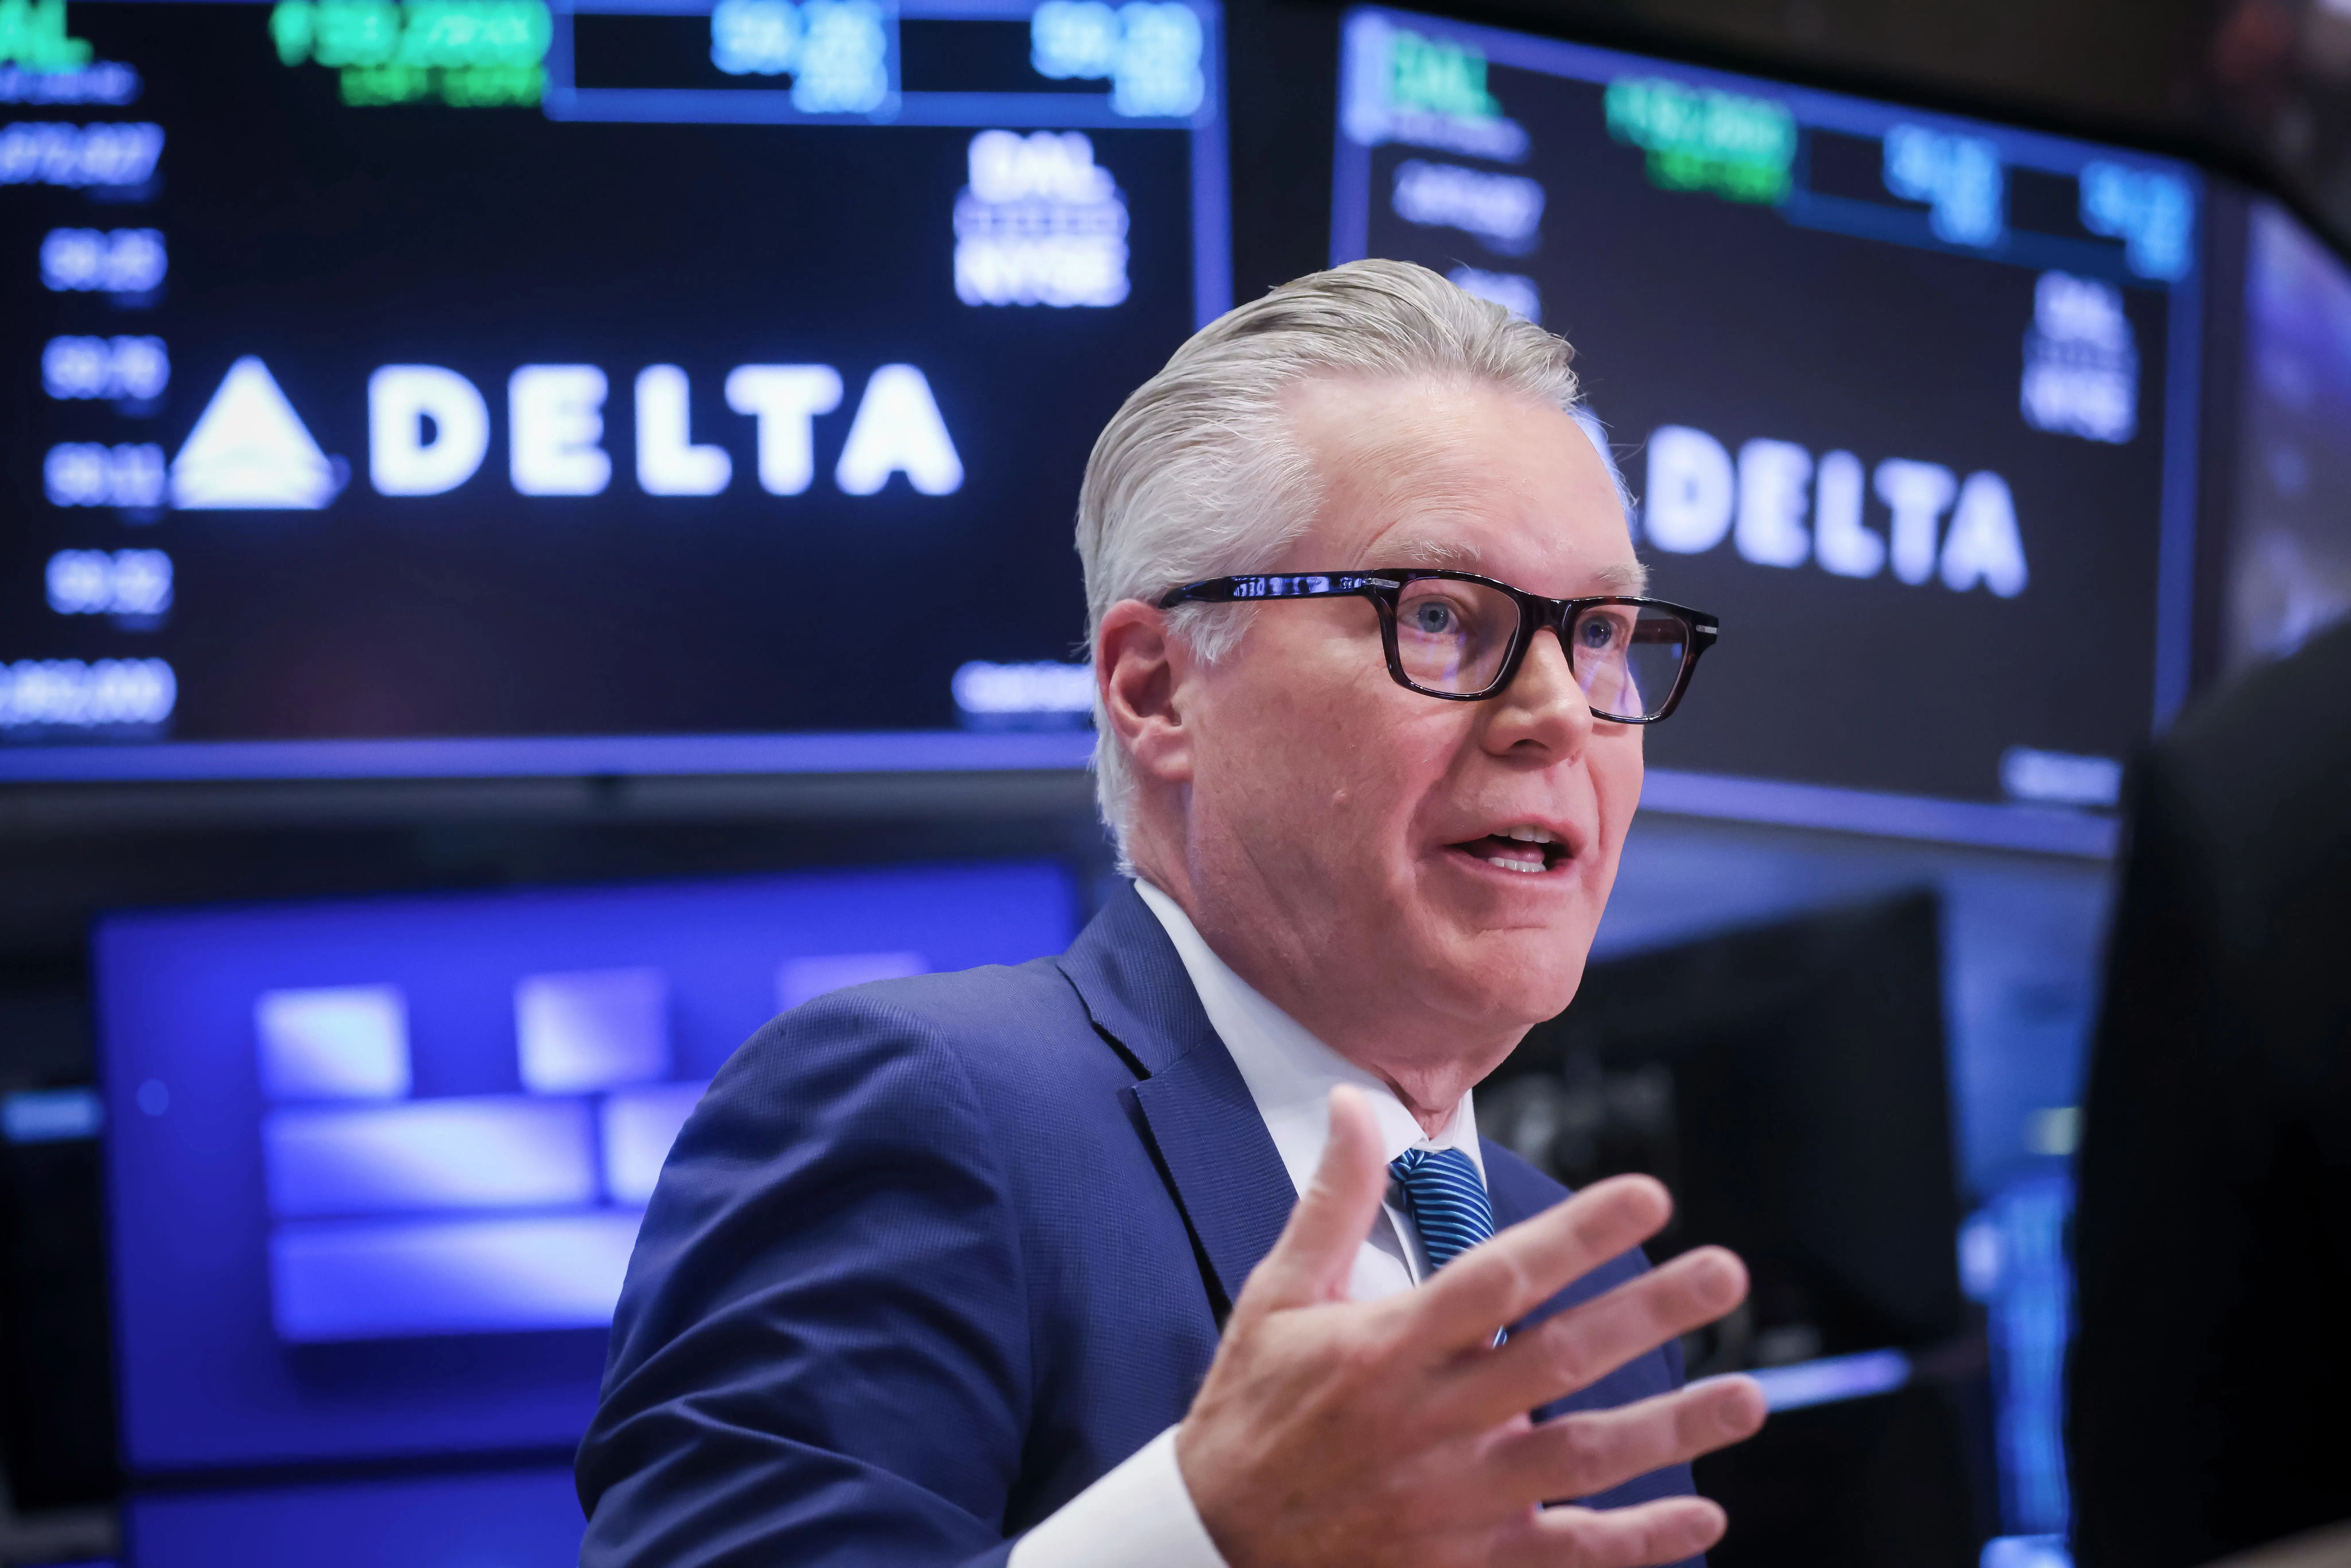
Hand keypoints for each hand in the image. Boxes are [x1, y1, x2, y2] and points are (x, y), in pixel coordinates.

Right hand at [1174, 1085, 1764, 1567]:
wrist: (1215, 1548)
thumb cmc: (1251, 1412)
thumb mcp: (1276, 1297)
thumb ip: (1333, 1200)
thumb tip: (1356, 1104)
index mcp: (1386, 1349)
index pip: (1498, 1278)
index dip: (1576, 1235)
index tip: (1646, 1196)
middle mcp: (1429, 1422)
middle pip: (1558, 1359)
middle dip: (1647, 1313)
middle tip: (1724, 1274)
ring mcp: (1454, 1500)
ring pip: (1583, 1458)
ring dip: (1671, 1427)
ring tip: (1747, 1393)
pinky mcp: (1467, 1563)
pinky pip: (1568, 1554)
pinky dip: (1638, 1541)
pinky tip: (1703, 1516)